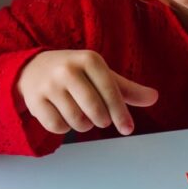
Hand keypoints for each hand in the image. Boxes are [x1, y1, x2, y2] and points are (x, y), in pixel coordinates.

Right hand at [17, 50, 157, 135]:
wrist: (32, 68)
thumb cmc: (76, 74)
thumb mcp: (101, 75)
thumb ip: (127, 89)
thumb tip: (154, 98)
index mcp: (89, 59)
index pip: (110, 91)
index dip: (121, 113)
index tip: (128, 129)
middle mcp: (67, 69)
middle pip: (95, 110)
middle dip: (101, 120)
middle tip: (99, 118)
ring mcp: (49, 85)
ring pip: (77, 121)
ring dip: (83, 125)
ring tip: (79, 113)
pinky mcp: (35, 100)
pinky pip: (58, 126)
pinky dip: (64, 127)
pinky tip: (61, 114)